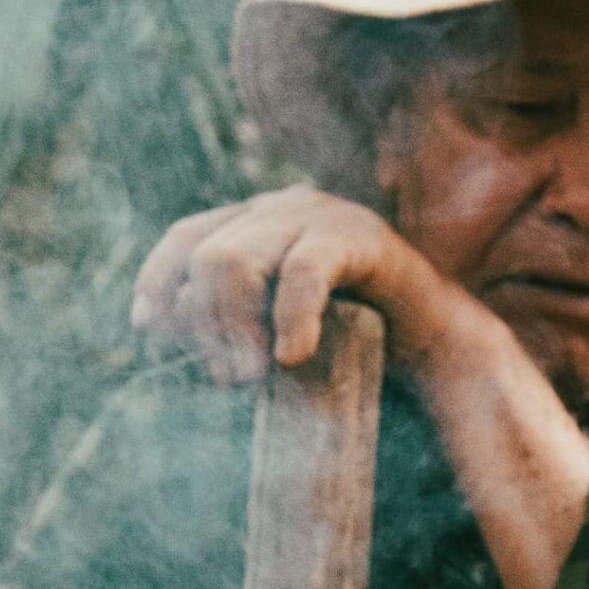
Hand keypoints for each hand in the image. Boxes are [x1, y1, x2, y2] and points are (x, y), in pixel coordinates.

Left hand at [129, 185, 451, 381]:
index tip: (149, 329)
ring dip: (232, 326)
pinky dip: (289, 318)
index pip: (187, 238)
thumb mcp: (273, 335)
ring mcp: (320, 215)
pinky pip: (304, 271)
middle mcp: (282, 209)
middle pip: (206, 256)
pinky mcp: (360, 236)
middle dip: (204, 324)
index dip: (160, 280)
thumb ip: (228, 332)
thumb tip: (163, 345)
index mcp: (256, 224)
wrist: (439, 346)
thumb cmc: (350, 347)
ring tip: (250, 375)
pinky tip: (291, 356)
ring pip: (236, 260)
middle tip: (227, 379)